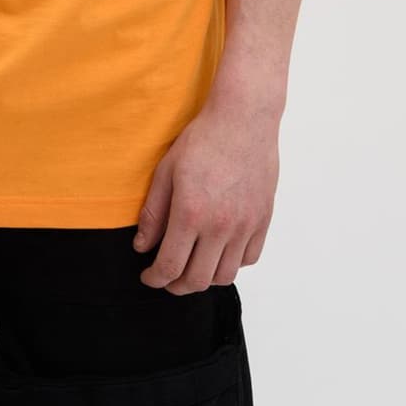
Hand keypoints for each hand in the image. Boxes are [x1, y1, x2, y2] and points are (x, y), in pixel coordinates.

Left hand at [131, 94, 279, 292]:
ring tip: (192, 266)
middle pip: (197, 280)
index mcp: (191, 214)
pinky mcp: (262, 220)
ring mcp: (245, 226)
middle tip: (166, 278)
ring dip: (205, 278)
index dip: (155, 279)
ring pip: (225, 275)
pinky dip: (232, 263)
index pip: (170, 266)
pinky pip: (248, 258)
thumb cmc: (203, 140)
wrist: (244, 120)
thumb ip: (153, 213)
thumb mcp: (166, 171)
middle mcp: (220, 226)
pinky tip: (219, 251)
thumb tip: (142, 246)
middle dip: (176, 286)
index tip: (148, 277)